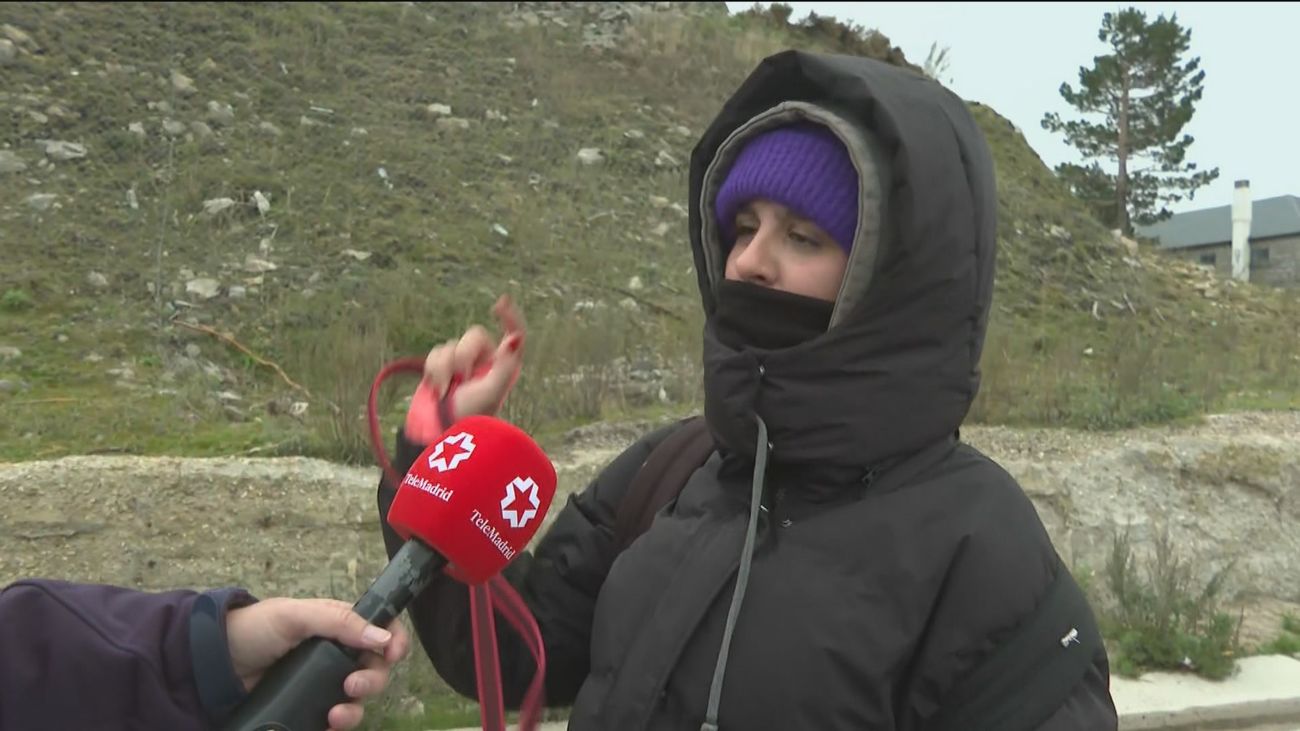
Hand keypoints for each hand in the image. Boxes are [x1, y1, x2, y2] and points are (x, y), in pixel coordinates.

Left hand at [225, 598, 410, 730]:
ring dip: (355, 710)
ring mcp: (325, 683)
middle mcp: (339, 654)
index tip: (394, 654)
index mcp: (341, 626)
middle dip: (372, 680)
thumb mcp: (295, 616)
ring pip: (359, 700)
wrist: (215, 662)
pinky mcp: (310, 707)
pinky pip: (336, 721)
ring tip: (334, 716)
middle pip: (376, 669)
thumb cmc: (256, 629)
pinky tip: (328, 728)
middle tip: (351, 686)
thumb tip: (382, 637)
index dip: (395, 641)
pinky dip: (338, 727)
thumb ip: (338, 622)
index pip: (383, 629)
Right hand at [422, 293, 526, 419]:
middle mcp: (486, 362)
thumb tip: (515, 338)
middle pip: (476, 336)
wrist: (438, 432)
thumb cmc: (470, 416)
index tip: (501, 303)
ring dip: (447, 366)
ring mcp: (463, 365)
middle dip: (465, 354)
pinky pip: (437, 352)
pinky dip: (435, 369)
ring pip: (453, 344)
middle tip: (463, 379)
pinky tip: (437, 388)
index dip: (510, 316)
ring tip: (447, 390)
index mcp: (504, 366)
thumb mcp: (491, 392)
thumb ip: (505, 365)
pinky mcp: (442, 368)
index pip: (514, 333)